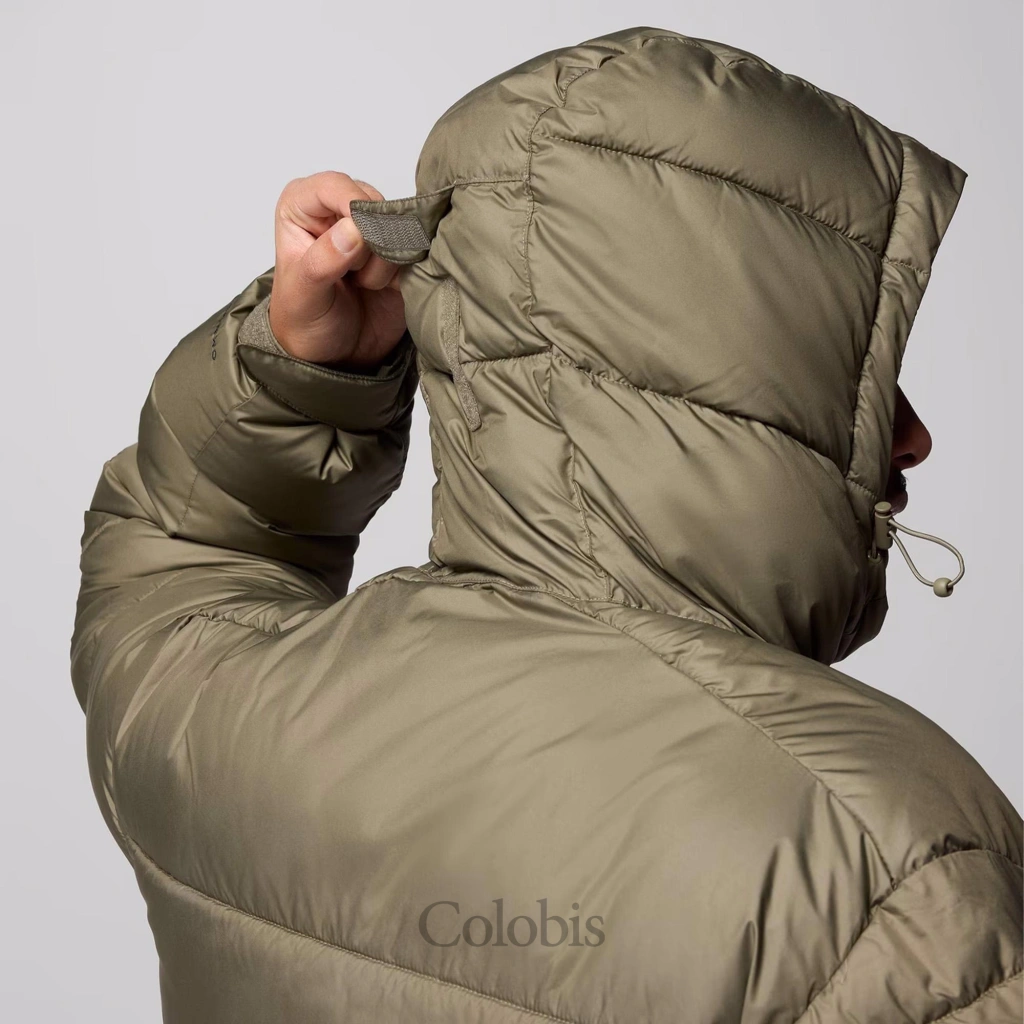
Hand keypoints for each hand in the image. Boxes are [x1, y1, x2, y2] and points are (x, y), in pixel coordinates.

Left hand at [268, 171, 406, 366]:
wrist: (334, 356)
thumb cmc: (304, 322)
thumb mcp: (304, 295)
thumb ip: (323, 260)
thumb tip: (354, 228)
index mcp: (303, 207)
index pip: (334, 186)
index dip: (351, 208)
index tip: (357, 241)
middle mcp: (338, 211)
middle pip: (373, 204)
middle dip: (369, 243)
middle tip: (352, 276)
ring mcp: (371, 231)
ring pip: (397, 227)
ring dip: (385, 262)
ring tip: (362, 285)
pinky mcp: (398, 251)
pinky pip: (415, 249)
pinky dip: (403, 272)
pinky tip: (381, 289)